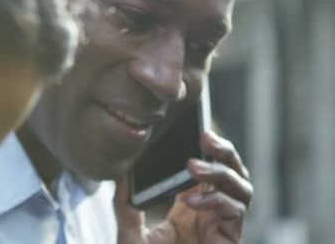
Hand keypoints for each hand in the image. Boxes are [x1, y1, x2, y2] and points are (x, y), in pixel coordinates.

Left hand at [114, 130, 253, 243]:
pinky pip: (236, 212)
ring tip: (193, 166)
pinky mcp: (231, 240)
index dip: (206, 149)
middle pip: (232, 172)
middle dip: (223, 151)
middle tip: (205, 136)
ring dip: (222, 171)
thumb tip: (120, 173)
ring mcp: (223, 226)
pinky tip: (191, 202)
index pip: (207, 169)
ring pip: (243, 188)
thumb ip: (126, 205)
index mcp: (190, 206)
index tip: (192, 129)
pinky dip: (217, 201)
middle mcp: (210, 213)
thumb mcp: (129, 233)